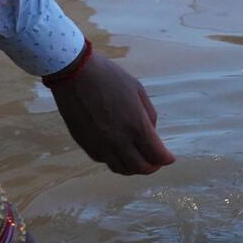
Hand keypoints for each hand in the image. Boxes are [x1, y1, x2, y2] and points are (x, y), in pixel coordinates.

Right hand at [49, 52, 175, 174]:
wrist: (73, 73)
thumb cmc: (108, 76)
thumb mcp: (138, 90)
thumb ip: (148, 115)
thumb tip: (151, 133)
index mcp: (136, 126)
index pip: (156, 155)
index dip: (166, 159)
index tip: (169, 158)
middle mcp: (119, 141)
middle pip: (140, 168)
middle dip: (152, 167)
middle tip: (155, 162)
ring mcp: (100, 145)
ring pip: (121, 169)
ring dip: (133, 168)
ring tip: (138, 160)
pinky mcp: (85, 144)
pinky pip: (104, 161)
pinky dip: (115, 161)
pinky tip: (118, 152)